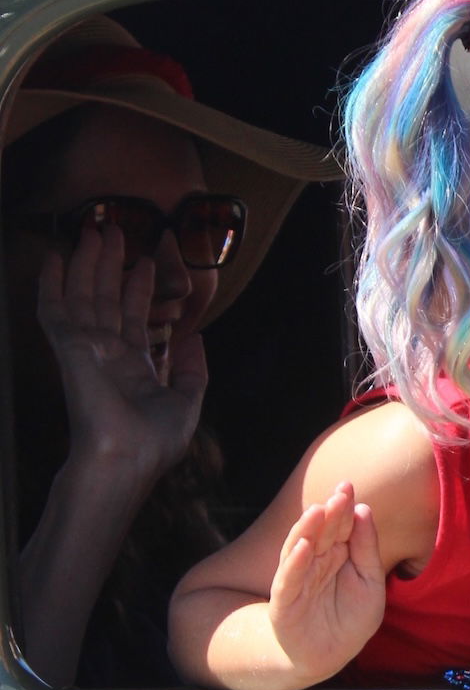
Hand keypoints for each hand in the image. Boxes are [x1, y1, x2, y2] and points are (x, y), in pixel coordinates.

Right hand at [37, 224, 205, 472]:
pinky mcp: (68, 347)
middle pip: (107, 299)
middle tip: (115, 230)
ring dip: (88, 263)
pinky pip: (55, 309)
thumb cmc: (155, 441)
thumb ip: (191, 370)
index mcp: (134, 368)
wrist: (126, 459)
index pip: (134, 318)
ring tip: (94, 229)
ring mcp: (85, 349)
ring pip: (84, 296)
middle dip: (111, 265)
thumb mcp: (187, 401)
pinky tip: (54, 258)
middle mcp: (107, 354)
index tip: (147, 262)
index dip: (139, 289)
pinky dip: (53, 283)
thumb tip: (196, 339)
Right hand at [268, 481, 385, 680]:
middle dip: (330, 512)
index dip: (343, 506)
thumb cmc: (352, 617)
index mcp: (337, 552)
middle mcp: (315, 560)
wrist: (331, 655)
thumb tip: (363, 509)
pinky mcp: (285, 601)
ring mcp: (298, 578)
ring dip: (307, 530)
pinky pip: (288, 579)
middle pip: (321, 532)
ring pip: (300, 548)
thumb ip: (366, 548)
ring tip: (317, 511)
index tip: (347, 485)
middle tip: (339, 493)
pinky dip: (294, 563)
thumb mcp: (370, 582)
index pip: (340, 525)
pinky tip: (302, 546)